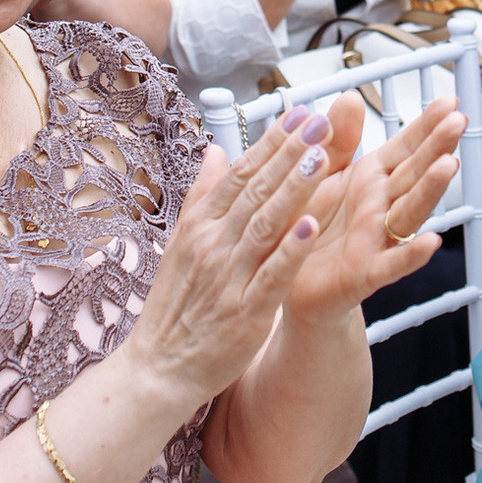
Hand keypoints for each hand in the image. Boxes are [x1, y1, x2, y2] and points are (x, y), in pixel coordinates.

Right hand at [121, 105, 349, 411]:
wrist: (159, 368)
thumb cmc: (175, 308)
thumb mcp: (180, 245)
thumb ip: (202, 197)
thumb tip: (215, 151)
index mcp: (199, 227)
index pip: (239, 174)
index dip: (271, 142)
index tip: (298, 113)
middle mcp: (212, 245)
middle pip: (255, 190)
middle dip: (290, 153)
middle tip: (320, 121)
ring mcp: (229, 277)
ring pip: (265, 224)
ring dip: (294, 189)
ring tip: (322, 157)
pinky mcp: (246, 311)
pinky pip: (272, 274)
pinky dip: (290, 249)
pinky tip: (311, 225)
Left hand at [283, 95, 468, 326]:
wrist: (288, 278)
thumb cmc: (310, 224)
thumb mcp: (322, 173)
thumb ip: (339, 139)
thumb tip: (352, 97)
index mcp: (371, 179)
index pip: (406, 147)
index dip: (427, 125)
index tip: (450, 101)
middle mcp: (382, 206)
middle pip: (415, 173)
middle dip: (437, 147)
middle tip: (457, 121)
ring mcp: (378, 239)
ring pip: (410, 212)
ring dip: (430, 190)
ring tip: (448, 166)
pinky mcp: (365, 273)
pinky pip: (391, 263)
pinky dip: (412, 255)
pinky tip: (432, 242)